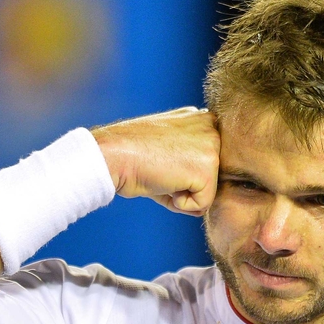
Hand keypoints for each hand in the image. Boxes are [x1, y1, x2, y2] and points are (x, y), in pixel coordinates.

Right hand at [91, 107, 219, 215]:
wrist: (112, 155)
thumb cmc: (132, 156)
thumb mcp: (167, 147)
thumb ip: (190, 160)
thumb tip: (203, 197)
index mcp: (200, 118)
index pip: (205, 162)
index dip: (181, 171)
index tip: (158, 159)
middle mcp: (210, 127)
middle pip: (209, 178)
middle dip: (184, 184)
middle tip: (158, 168)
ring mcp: (211, 146)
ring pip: (206, 192)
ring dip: (181, 193)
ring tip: (161, 174)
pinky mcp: (207, 167)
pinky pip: (201, 205)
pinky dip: (179, 205)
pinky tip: (163, 183)